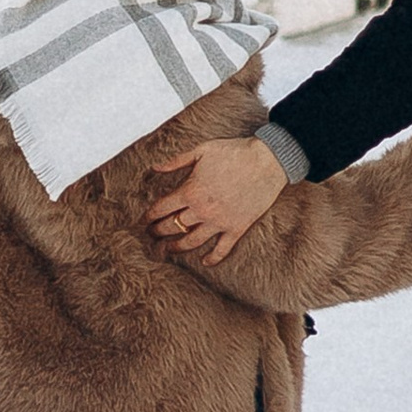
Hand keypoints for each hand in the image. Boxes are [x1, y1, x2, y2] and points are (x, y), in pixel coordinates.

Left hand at [148, 137, 287, 266]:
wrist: (267, 161)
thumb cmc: (234, 152)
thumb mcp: (201, 150)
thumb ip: (176, 161)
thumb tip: (154, 167)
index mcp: (191, 191)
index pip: (162, 208)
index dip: (149, 215)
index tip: (144, 219)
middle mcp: (202, 210)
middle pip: (172, 226)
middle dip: (158, 231)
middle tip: (151, 234)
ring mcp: (219, 222)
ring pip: (192, 241)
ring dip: (176, 247)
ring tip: (167, 249)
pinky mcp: (237, 228)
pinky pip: (222, 249)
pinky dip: (212, 258)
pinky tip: (204, 261)